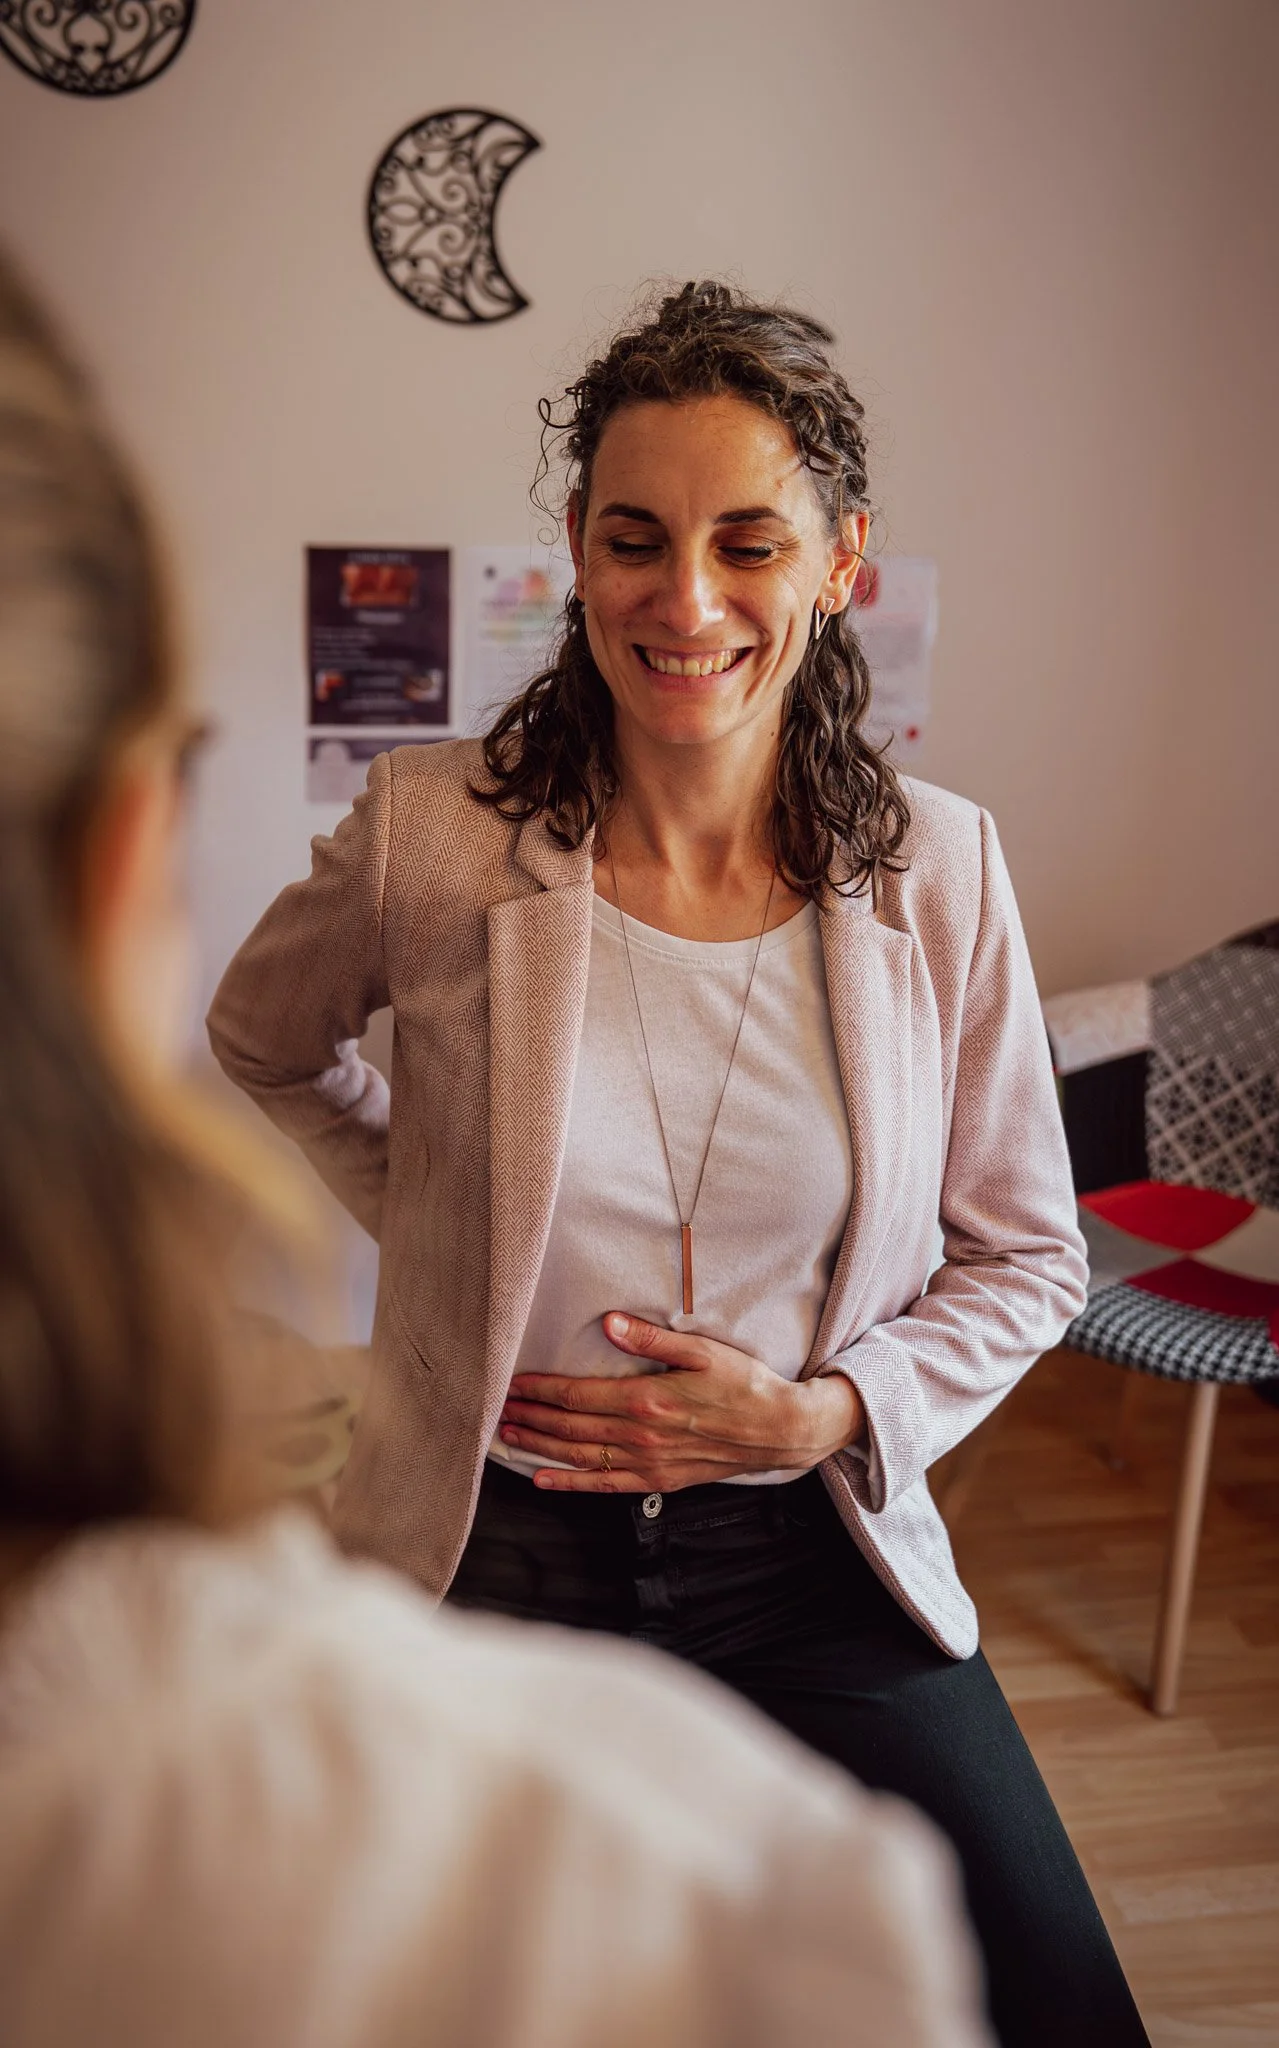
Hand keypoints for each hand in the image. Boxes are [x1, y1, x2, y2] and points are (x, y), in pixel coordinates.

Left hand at [498, 1312, 863, 1492]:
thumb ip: (654, 1340)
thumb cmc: (745, 1383)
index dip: (541, 1390)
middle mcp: (641, 1436)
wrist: (780, 1429)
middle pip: (571, 1427)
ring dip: (539, 1447)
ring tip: (507, 1436)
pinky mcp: (658, 1481)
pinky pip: (605, 1486)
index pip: (578, 1395)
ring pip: (580, 1457)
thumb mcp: (704, 1350)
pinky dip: (570, 1484)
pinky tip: (542, 1479)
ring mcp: (648, 1463)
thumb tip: (611, 1325)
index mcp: (647, 1399)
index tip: (512, 1382)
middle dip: (530, 1417)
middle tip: (494, 1408)